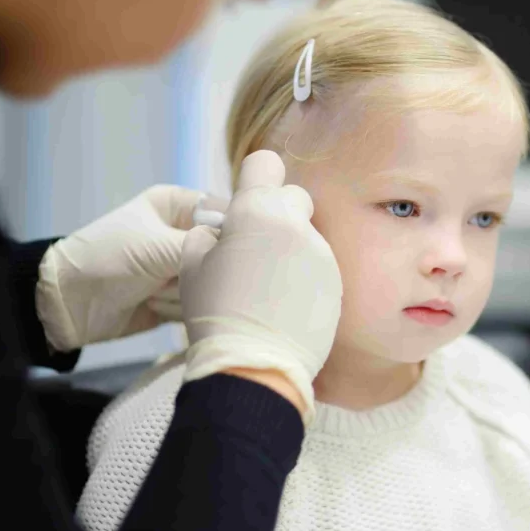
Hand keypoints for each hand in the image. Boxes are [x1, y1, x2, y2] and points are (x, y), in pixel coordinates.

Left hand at [35, 184, 228, 351]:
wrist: (68, 304)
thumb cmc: (107, 258)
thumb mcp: (158, 245)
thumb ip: (206, 245)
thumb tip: (246, 248)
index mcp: (178, 205)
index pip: (227, 213)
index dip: (232, 234)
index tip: (230, 253)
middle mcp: (184, 233)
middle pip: (223, 254)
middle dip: (201, 270)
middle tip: (173, 275)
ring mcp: (181, 267)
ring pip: (213, 282)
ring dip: (183, 292)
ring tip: (152, 291)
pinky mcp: (178, 298)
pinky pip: (200, 304)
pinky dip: (179, 309)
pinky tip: (153, 305)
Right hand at [179, 150, 342, 421]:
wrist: (254, 366)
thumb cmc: (216, 314)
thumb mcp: (192, 266)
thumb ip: (209, 234)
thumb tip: (221, 230)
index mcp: (257, 211)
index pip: (266, 164)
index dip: (255, 180)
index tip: (248, 203)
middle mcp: (297, 225)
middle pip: (293, 198)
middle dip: (277, 216)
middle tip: (256, 250)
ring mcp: (322, 255)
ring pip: (308, 236)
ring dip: (291, 251)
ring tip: (268, 289)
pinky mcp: (337, 284)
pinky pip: (319, 267)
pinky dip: (305, 278)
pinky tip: (286, 306)